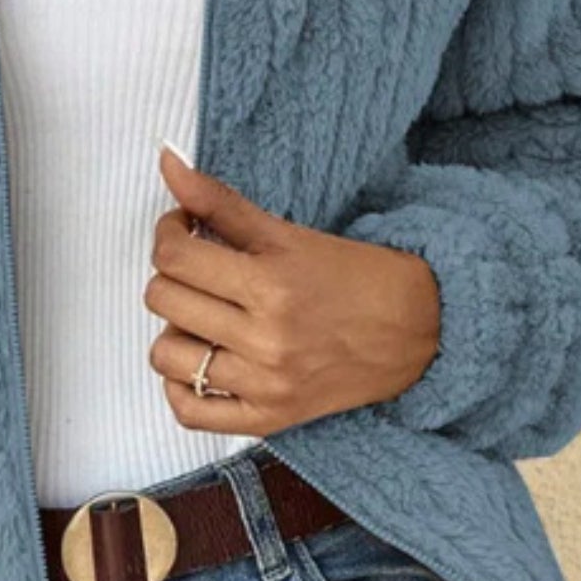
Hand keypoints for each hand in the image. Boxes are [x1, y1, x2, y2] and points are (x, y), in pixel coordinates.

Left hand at [144, 146, 441, 436]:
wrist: (416, 328)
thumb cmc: (351, 276)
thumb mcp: (287, 232)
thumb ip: (219, 201)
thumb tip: (166, 161)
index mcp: (271, 284)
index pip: (174, 256)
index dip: (168, 233)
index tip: (183, 227)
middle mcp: (265, 339)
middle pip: (164, 300)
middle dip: (172, 274)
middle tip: (198, 268)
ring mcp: (265, 385)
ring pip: (165, 356)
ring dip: (174, 329)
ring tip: (202, 316)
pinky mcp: (268, 418)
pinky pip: (189, 412)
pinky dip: (181, 386)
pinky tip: (199, 361)